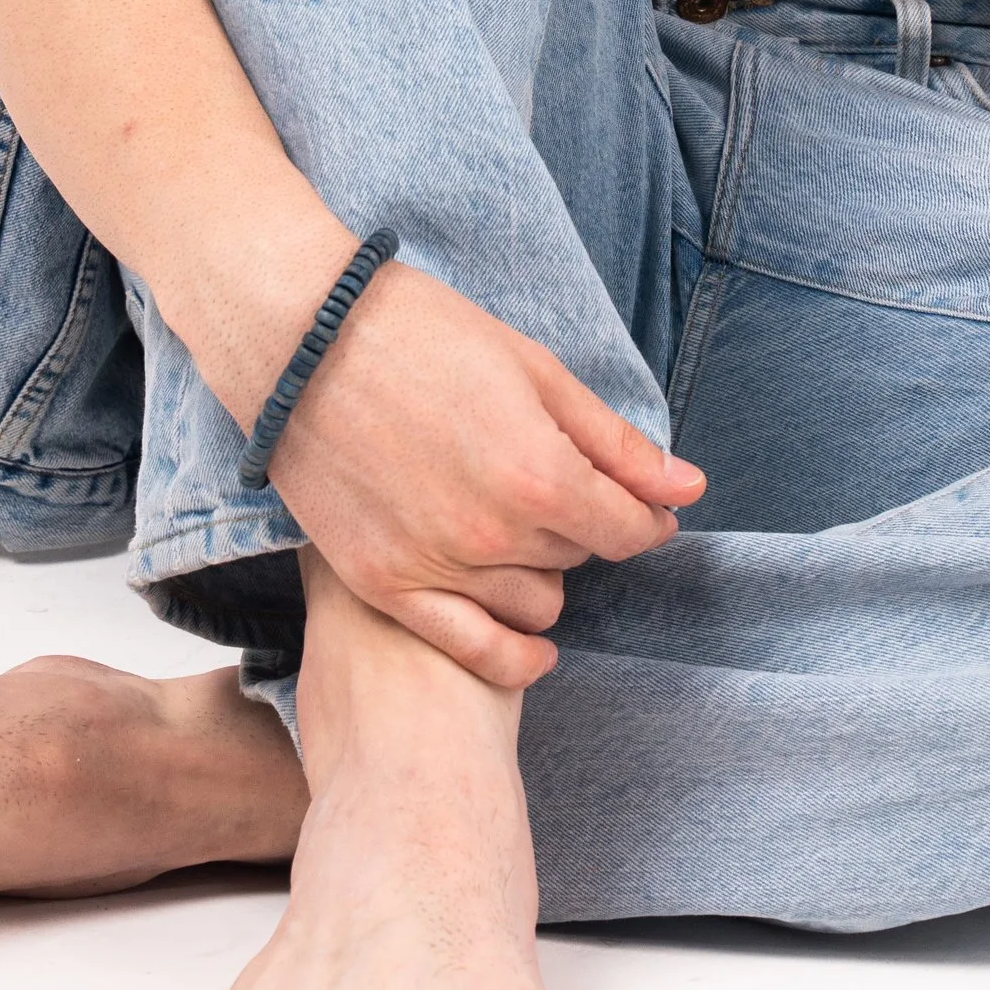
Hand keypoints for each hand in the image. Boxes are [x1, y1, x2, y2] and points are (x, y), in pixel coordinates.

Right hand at [268, 259, 704, 686]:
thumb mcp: (535, 371)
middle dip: (581, 526)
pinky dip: (512, 654)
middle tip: (553, 483)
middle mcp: (491, 536)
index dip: (646, 516)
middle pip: (578, 559)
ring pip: (533, 604)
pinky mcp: (383, 586)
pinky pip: (472, 650)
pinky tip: (531, 642)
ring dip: (541, 572)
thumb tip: (687, 489)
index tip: (643, 504)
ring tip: (515, 526)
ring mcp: (434, 568)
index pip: (628, 530)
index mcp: (538, 475)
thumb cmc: (422, 335)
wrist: (301, 339)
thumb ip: (614, 442)